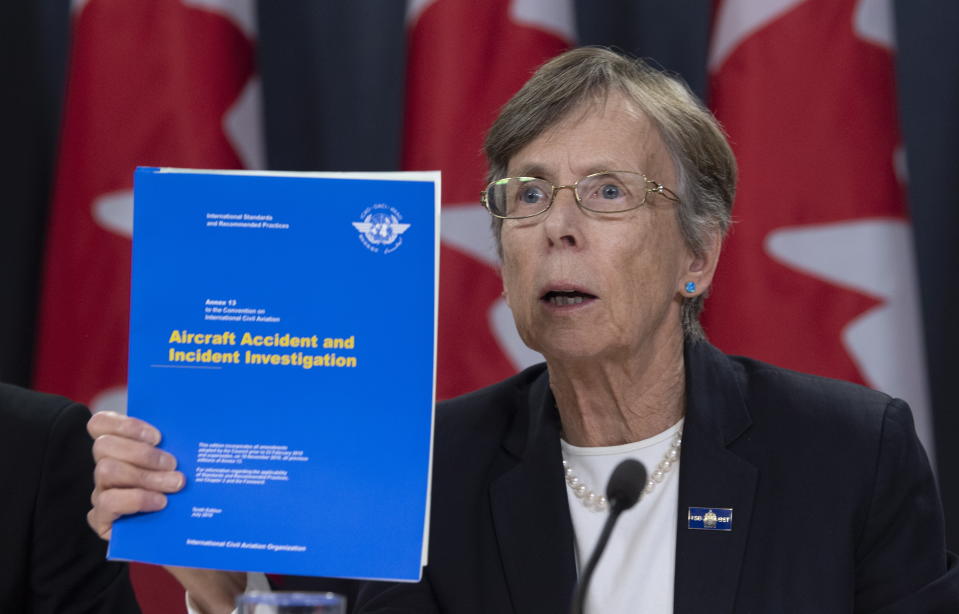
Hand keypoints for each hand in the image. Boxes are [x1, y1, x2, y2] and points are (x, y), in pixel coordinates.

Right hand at [87, 411, 182, 539]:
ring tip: (174, 484)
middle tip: (173, 463)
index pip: (100, 424)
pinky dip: (137, 499)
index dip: (125, 424)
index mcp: (121, 448)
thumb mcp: (180, 465)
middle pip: (104, 445)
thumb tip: (191, 430)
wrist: (184, 534)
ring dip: (144, 475)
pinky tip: (160, 503)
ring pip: (105, 471)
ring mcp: (100, 493)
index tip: (158, 436)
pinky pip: (108, 502)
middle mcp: (105, 468)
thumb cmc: (183, 494)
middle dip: (142, 452)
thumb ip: (176, 447)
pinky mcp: (101, 519)